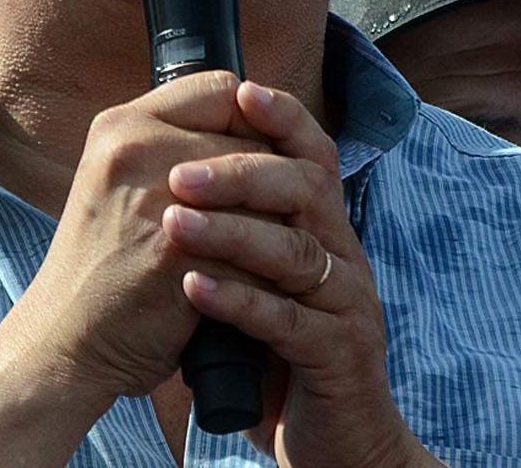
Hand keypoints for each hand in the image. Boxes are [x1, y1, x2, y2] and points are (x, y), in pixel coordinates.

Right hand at [14, 70, 274, 404]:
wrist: (66, 338)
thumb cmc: (100, 264)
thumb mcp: (117, 183)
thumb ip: (170, 148)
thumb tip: (253, 132)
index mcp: (120, 125)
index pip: (221, 87)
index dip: (252, 120)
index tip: (259, 157)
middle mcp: (135, 148)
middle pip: (252, 139)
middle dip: (270, 181)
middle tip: (271, 216)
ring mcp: (159, 197)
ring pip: (264, 190)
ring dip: (276, 224)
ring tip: (269, 252)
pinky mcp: (184, 251)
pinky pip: (261, 243)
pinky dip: (268, 268)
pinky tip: (259, 285)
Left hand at [161, 80, 443, 467]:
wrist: (330, 442)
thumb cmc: (278, 353)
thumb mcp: (258, 277)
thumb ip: (236, 226)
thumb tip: (172, 162)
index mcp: (323, 230)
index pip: (311, 155)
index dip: (283, 119)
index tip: (241, 89)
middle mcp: (344, 258)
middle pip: (306, 190)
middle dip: (242, 174)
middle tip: (181, 175)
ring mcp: (347, 307)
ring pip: (297, 253)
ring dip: (232, 234)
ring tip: (174, 224)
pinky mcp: (339, 357)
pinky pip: (290, 322)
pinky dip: (239, 301)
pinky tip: (194, 288)